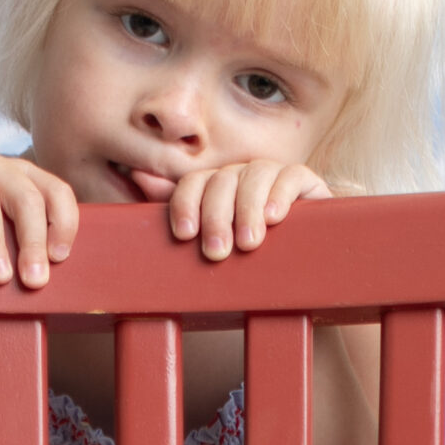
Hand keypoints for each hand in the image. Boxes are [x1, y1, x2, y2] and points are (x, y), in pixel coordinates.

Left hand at [164, 160, 331, 260]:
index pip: (194, 183)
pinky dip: (280, 195)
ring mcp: (273, 175)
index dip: (185, 205)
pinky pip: (291, 175)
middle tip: (217, 252)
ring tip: (248, 243)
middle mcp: (242, 175)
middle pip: (221, 180)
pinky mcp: (306, 182)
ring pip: (254, 175)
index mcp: (217, 188)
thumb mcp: (214, 241)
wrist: (305, 269)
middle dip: (215, 217)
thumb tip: (139, 175)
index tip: (184, 236)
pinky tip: (274, 218)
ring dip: (246, 209)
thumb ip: (182, 212)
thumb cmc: (253, 258)